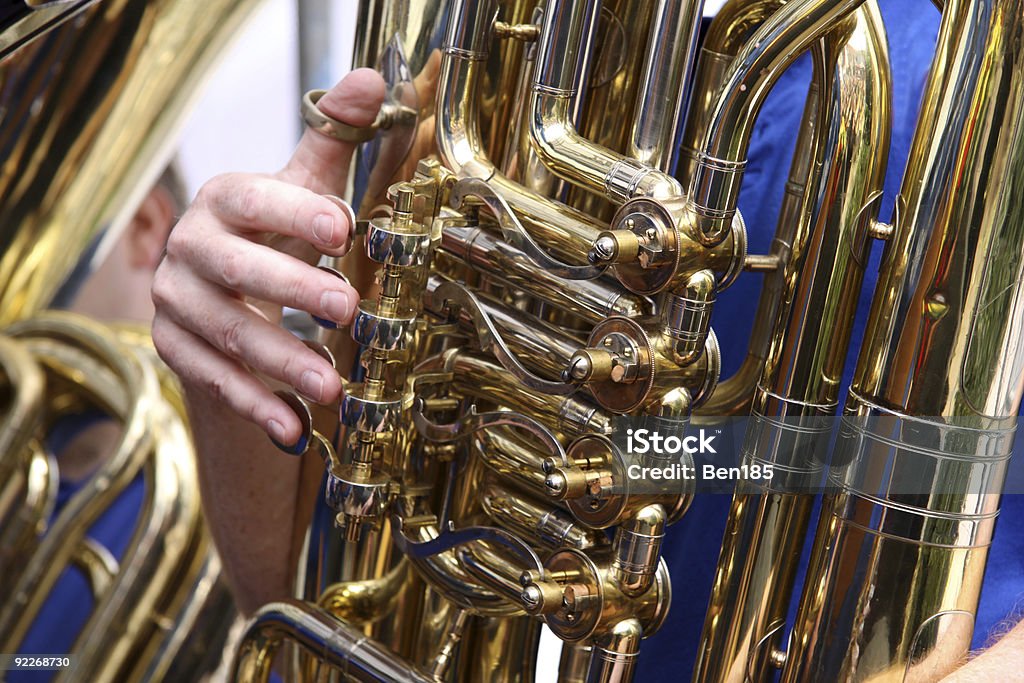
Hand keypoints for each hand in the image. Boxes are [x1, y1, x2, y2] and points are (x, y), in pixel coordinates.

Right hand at [152, 69, 385, 445]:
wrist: (229, 287)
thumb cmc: (278, 232)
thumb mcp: (305, 187)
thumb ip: (334, 139)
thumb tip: (370, 79)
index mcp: (224, 200)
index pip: (254, 201)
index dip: (295, 212)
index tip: (345, 229)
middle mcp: (189, 248)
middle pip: (237, 270)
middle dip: (293, 290)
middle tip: (349, 310)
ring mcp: (175, 302)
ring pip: (225, 332)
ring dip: (280, 361)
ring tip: (333, 388)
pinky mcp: (175, 350)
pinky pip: (212, 381)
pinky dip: (255, 405)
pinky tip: (294, 429)